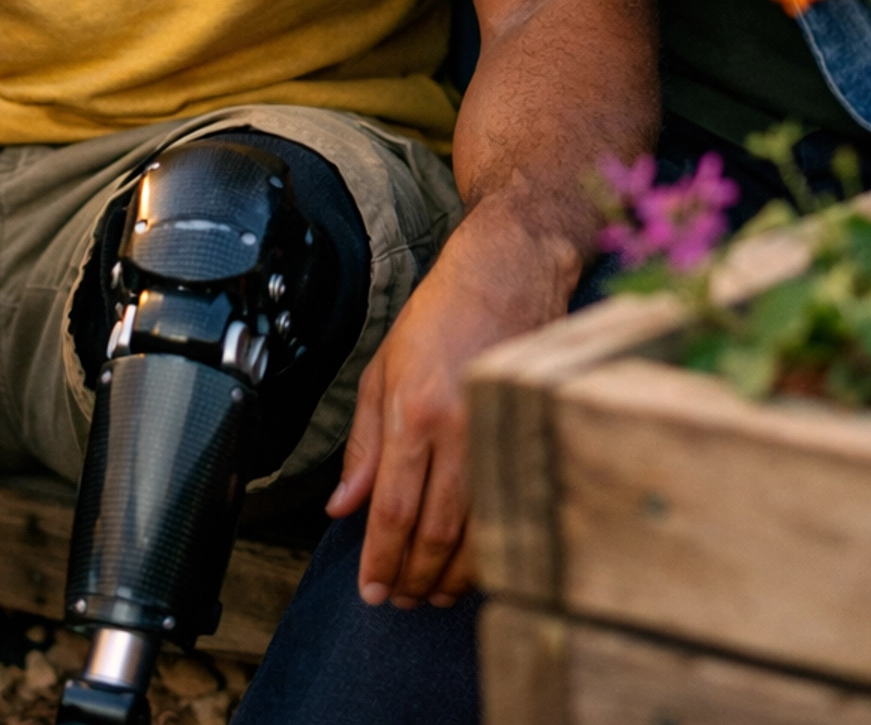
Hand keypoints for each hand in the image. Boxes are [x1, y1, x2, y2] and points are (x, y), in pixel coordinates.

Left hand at [327, 206, 574, 607]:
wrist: (508, 272)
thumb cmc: (442, 312)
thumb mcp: (382, 368)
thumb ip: (363, 443)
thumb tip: (343, 506)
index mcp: (415, 410)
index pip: (392, 509)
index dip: (381, 560)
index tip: (372, 590)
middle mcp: (458, 428)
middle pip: (434, 531)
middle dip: (413, 576)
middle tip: (399, 599)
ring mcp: (498, 433)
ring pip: (476, 532)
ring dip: (451, 574)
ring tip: (431, 593)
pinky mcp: (527, 434)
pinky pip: (509, 511)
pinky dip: (491, 549)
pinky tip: (475, 565)